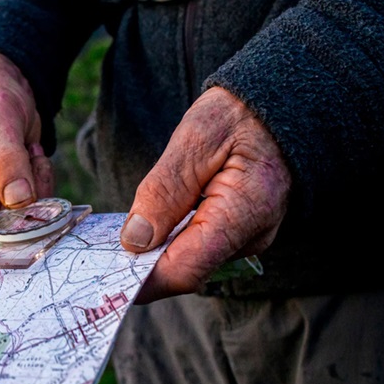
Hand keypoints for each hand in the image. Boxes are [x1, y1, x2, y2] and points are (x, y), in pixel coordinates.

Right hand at [0, 50, 53, 244]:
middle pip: (3, 227)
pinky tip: (34, 155)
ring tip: (31, 154)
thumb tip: (19, 203)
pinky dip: (43, 181)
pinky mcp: (14, 187)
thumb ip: (6, 163)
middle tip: (35, 168)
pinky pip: (36, 201)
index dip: (1, 232)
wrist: (7, 78)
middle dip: (27, 206)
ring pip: (24, 216)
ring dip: (38, 189)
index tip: (29, 214)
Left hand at [120, 87, 290, 302]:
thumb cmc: (240, 114)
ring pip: (190, 261)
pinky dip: (171, 240)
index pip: (186, 270)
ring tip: (126, 233)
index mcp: (245, 213)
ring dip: (156, 251)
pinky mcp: (239, 233)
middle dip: (145, 264)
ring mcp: (247, 238)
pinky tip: (152, 224)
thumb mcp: (196, 139)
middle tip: (104, 250)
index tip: (106, 273)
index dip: (143, 279)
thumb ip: (165, 191)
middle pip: (185, 270)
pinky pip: (198, 247)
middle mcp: (251, 237)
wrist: (280, 103)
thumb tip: (135, 240)